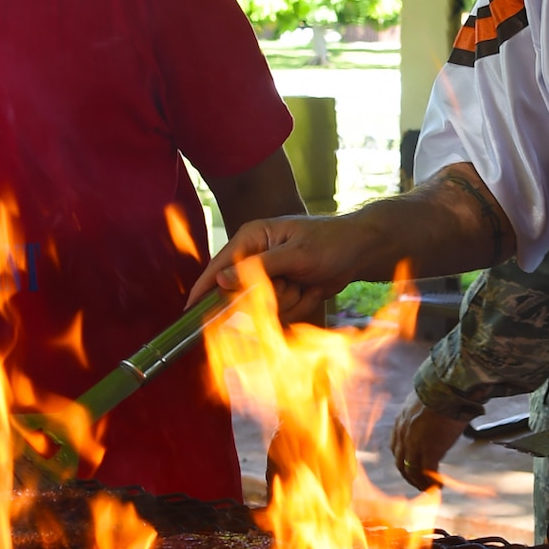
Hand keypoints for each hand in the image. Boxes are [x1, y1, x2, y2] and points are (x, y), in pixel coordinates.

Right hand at [188, 213, 369, 324]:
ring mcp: (270, 275)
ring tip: (306, 282)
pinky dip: (300, 304)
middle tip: (293, 282)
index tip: (188, 310)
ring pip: (264, 307)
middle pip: (243, 293)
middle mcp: (256, 256)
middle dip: (272, 295)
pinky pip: (281, 311)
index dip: (203, 288)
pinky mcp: (284, 290)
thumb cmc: (330, 242)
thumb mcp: (295, 254)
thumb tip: (220, 281)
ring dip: (290, 300)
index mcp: (252, 237)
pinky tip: (312, 288)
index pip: (219, 265)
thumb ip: (257, 268)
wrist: (359, 251)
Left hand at [390, 398, 468, 489]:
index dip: (403, 460)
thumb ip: (421, 415)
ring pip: (412, 471)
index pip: (396, 448)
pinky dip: (432, 482)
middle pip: (400, 463)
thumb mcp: (423, 402)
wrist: (448, 389)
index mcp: (401, 423)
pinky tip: (439, 486)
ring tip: (429, 489)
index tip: (411, 467)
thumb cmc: (442, 391)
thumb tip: (432, 418)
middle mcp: (404, 435)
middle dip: (409, 476)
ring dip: (420, 483)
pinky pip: (428, 472)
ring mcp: (415, 444)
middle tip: (419, 484)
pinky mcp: (430, 450)